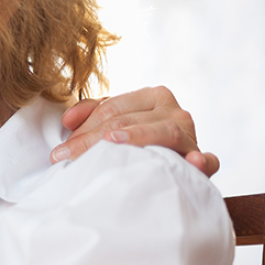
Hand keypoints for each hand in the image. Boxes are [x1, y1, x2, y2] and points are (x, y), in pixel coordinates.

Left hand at [51, 86, 219, 176]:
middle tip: (65, 158)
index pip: (110, 109)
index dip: (82, 129)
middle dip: (92, 140)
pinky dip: (200, 161)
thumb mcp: (116, 123)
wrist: (173, 168)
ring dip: (137, 137)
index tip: (58, 152)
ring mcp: (189, 133)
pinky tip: (192, 162)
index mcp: (151, 96)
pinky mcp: (203, 159)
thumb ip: (92, 114)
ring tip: (114, 143)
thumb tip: (67, 120)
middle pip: (126, 121)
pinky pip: (206, 160)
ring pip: (160, 131)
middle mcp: (173, 110)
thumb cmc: (138, 143)